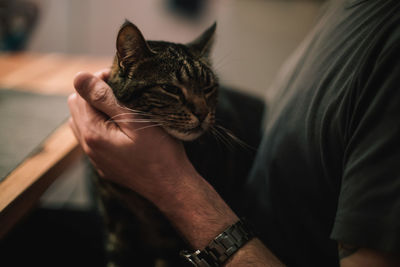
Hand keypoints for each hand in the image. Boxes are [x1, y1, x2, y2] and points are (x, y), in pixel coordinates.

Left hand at [68, 69, 193, 200]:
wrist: (171, 186)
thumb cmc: (159, 152)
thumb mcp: (134, 121)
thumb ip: (104, 99)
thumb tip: (78, 77)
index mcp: (93, 134)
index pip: (80, 96)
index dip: (98, 82)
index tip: (120, 79)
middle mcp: (88, 147)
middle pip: (77, 109)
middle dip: (94, 95)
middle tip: (121, 92)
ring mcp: (96, 159)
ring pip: (82, 124)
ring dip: (95, 111)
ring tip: (119, 108)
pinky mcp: (105, 165)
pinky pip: (92, 140)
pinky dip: (100, 127)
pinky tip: (120, 127)